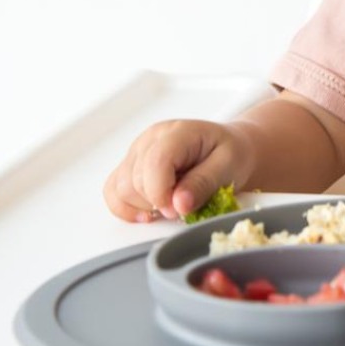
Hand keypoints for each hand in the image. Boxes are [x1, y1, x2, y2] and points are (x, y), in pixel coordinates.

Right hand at [102, 118, 252, 222]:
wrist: (230, 148)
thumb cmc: (231, 153)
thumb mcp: (229, 166)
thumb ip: (204, 183)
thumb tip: (179, 204)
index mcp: (177, 132)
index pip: (155, 163)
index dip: (162, 194)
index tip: (179, 210)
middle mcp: (151, 139)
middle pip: (134, 181)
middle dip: (157, 203)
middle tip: (183, 206)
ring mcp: (138, 152)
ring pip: (119, 189)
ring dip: (142, 207)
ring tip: (170, 205)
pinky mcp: (131, 167)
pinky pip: (113, 192)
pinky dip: (126, 208)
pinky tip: (149, 213)